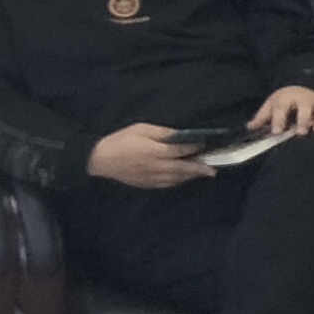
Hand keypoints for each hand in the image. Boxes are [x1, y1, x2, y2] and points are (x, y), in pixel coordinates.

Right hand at [88, 122, 213, 189]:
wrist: (99, 160)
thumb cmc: (121, 140)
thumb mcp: (141, 129)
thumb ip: (162, 133)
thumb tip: (180, 134)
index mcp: (155, 151)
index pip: (181, 151)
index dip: (195, 148)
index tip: (206, 144)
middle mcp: (156, 166)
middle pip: (183, 169)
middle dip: (199, 169)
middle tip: (213, 169)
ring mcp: (151, 177)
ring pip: (177, 179)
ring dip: (191, 176)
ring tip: (204, 173)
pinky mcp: (146, 184)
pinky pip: (167, 184)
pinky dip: (178, 181)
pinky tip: (184, 178)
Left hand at [250, 86, 313, 135]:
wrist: (302, 87)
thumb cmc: (285, 101)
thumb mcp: (271, 105)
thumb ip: (262, 117)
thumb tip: (250, 127)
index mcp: (287, 97)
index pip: (282, 107)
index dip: (279, 119)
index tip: (276, 131)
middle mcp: (304, 98)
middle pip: (305, 106)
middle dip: (303, 119)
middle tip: (300, 132)